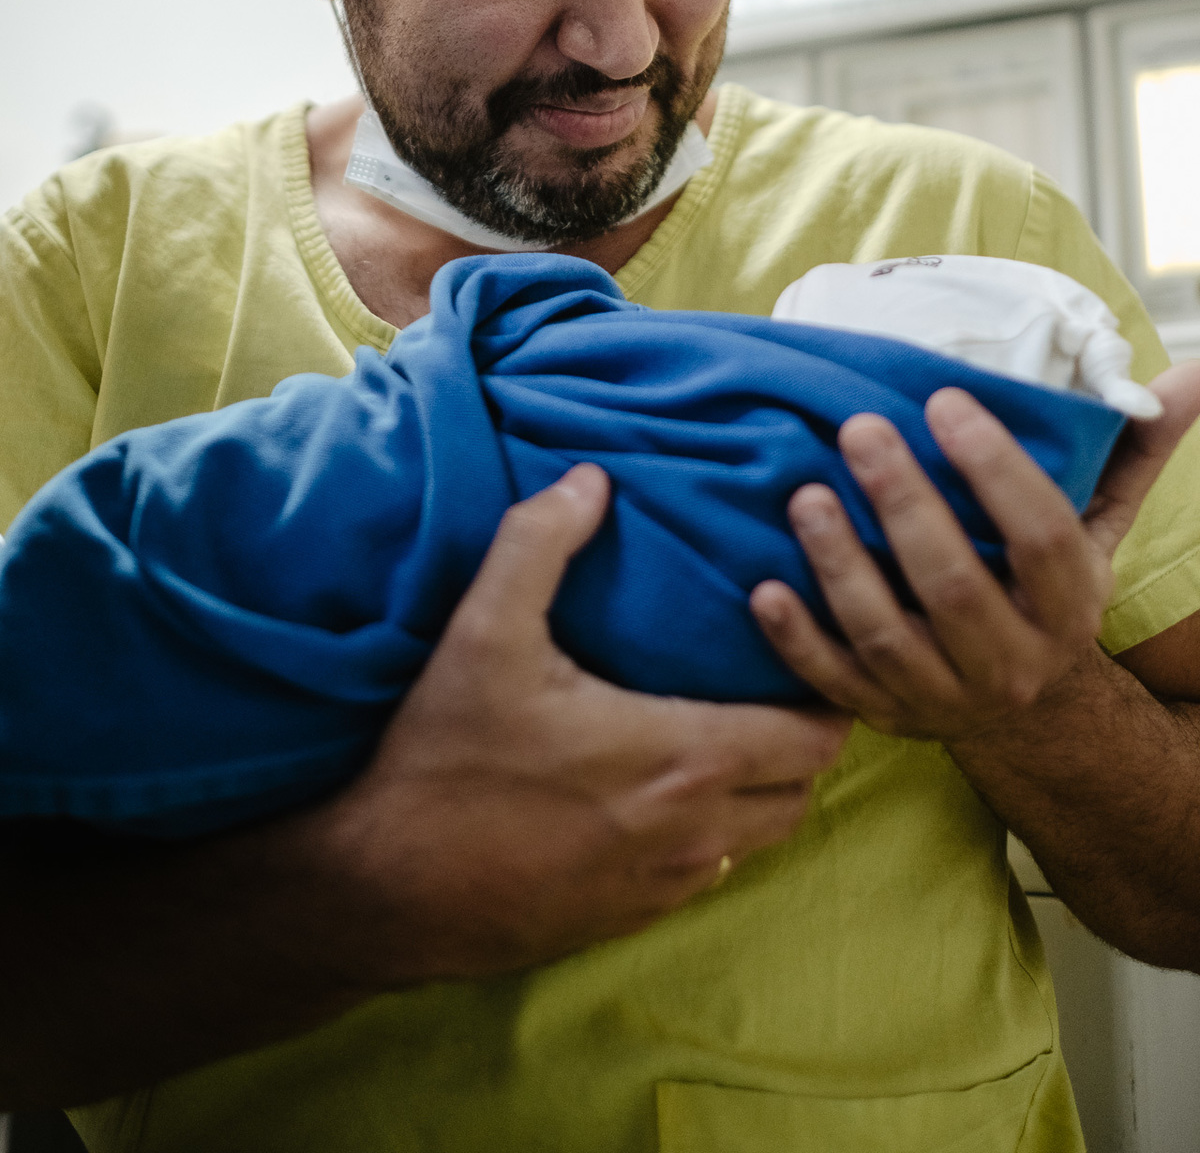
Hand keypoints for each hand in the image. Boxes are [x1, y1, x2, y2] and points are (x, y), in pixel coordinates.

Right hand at [314, 465, 849, 984]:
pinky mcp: (628, 921)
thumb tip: (590, 480)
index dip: (821, 693)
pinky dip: (705, 835)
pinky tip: (654, 793)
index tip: (793, 652)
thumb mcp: (482, 631)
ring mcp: (664, 887)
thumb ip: (540, 542)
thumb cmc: (443, 759)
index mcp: (682, 757)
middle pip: (801, 789)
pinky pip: (704, 875)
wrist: (383, 889)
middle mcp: (694, 832)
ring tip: (717, 732)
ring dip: (754, 791)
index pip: (816, 736)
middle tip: (763, 685)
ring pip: (756, 839)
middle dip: (798, 740)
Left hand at [750, 364, 1199, 745]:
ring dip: (842, 565)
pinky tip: (765, 589)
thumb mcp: (1097, 526)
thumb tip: (1195, 371)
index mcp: (1070, 604)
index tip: (944, 400)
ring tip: (804, 494)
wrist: (1023, 708)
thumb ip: (1131, 451)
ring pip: (888, 635)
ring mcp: (943, 695)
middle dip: (904, 504)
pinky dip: (798, 642)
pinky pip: (835, 685)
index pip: (1039, 535)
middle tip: (858, 430)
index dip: (994, 468)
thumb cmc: (1046, 587)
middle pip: (955, 585)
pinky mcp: (884, 716)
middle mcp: (1012, 660)